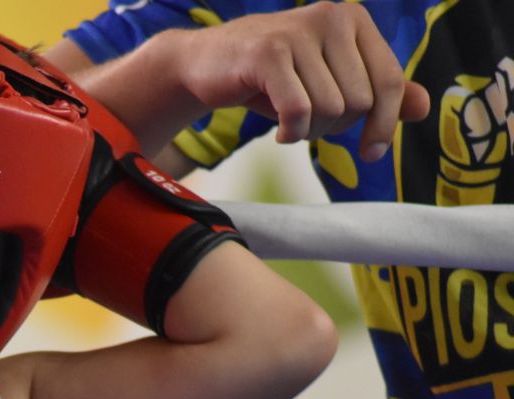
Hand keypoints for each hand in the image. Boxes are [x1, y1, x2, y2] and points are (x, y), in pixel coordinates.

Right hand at [172, 2, 429, 160]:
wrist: (204, 65)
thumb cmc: (271, 76)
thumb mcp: (328, 80)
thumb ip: (377, 91)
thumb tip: (422, 107)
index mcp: (354, 20)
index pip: (390, 80)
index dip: (385, 124)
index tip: (372, 153)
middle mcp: (332, 17)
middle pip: (360, 100)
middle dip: (336, 126)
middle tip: (309, 126)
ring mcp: (299, 32)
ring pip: (330, 108)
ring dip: (310, 132)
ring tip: (291, 125)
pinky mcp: (268, 54)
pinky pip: (299, 111)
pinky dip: (291, 133)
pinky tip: (280, 133)